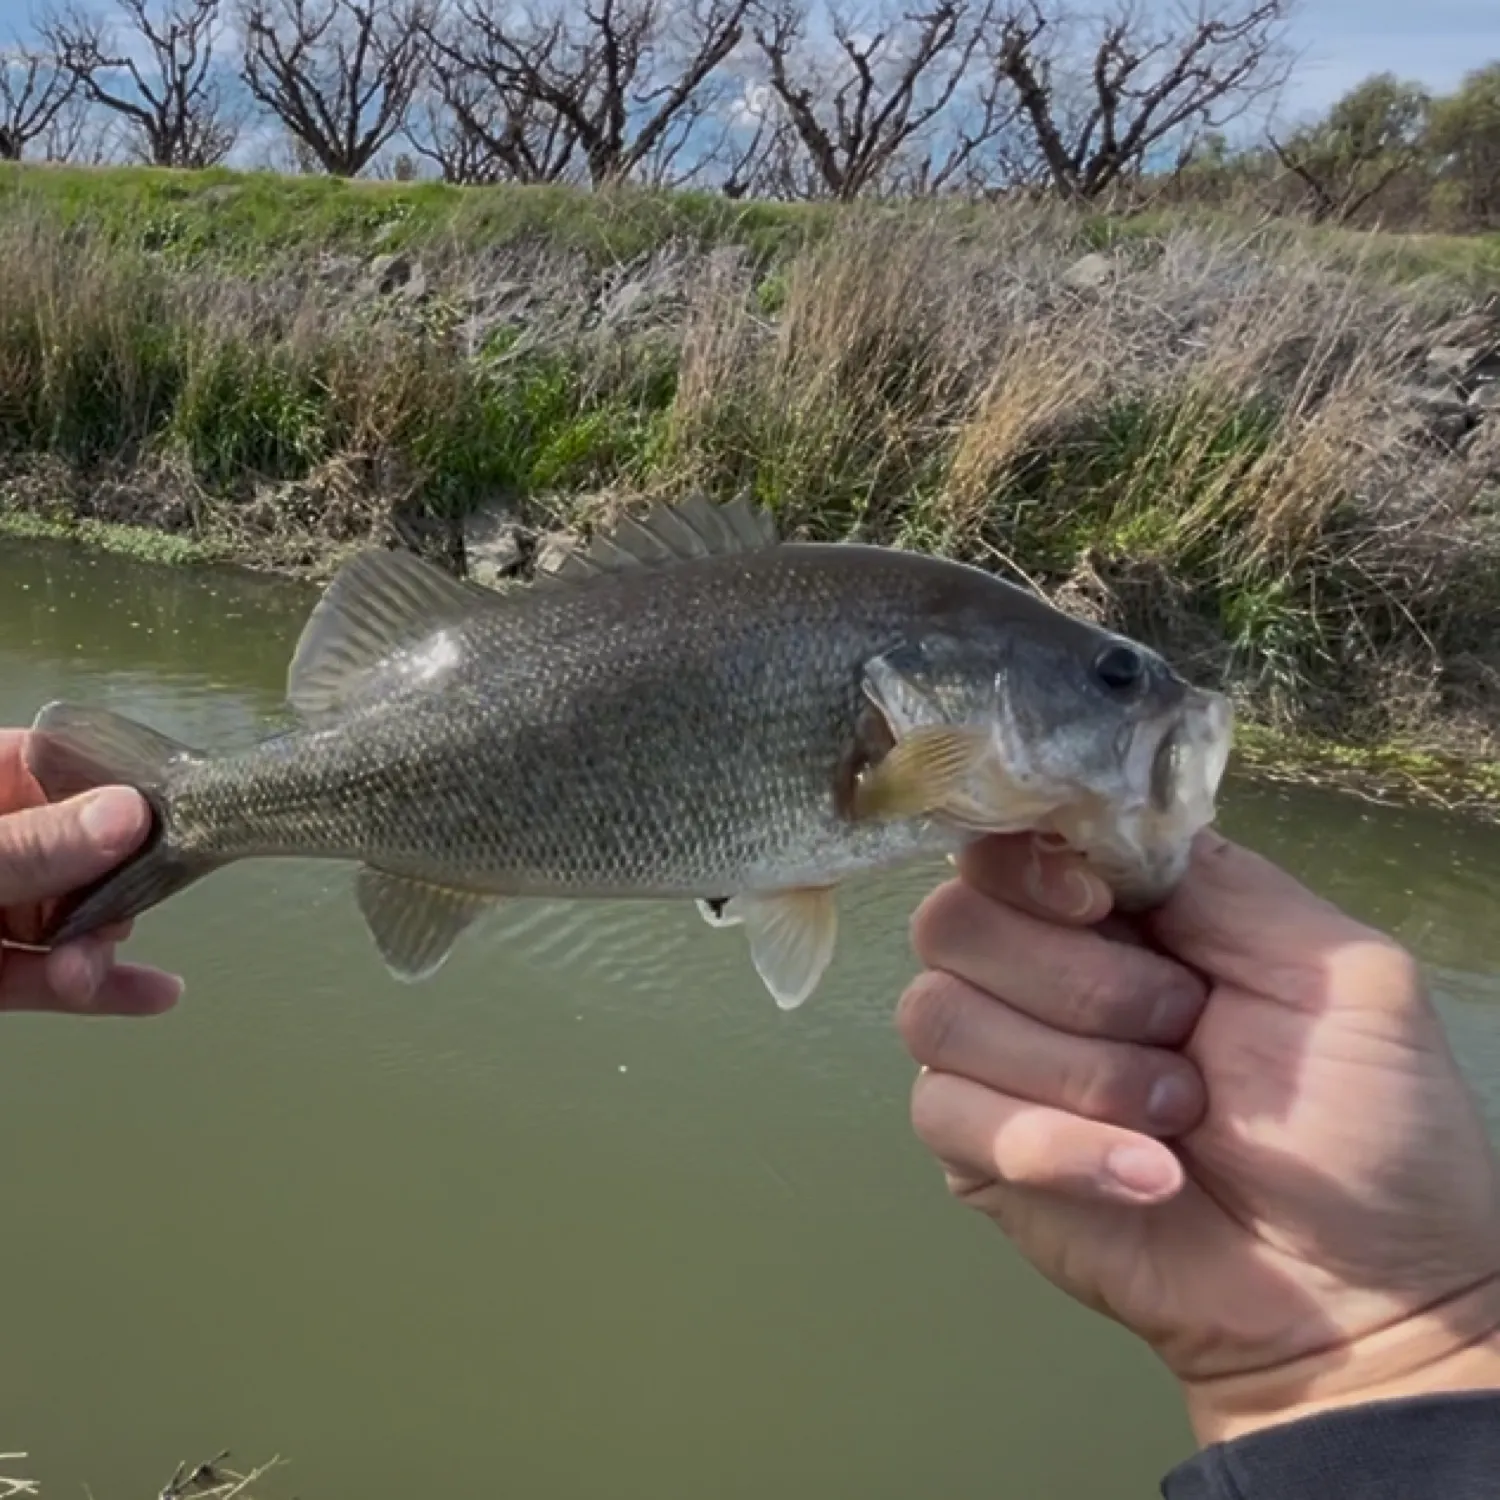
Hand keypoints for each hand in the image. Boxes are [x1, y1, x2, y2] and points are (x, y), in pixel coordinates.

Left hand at [0, 728, 182, 1014]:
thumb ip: (31, 845)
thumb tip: (129, 814)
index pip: (52, 764)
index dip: (111, 785)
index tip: (163, 811)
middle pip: (78, 849)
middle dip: (109, 888)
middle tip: (111, 916)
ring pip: (69, 918)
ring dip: (95, 949)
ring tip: (86, 975)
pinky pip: (49, 977)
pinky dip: (100, 988)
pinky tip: (155, 994)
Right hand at [897, 828, 1499, 1444]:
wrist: (1358, 1293)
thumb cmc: (1368, 1124)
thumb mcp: (1334, 970)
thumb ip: (1215, 882)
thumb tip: (1093, 832)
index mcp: (1120, 912)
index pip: (1005, 841)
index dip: (1030, 866)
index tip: (1102, 909)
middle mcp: (1042, 970)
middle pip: (953, 920)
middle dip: (1075, 984)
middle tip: (1181, 1032)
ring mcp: (999, 1062)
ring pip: (937, 1015)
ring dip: (1074, 1071)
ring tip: (1178, 1118)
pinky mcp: (977, 1152)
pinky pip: (946, 1114)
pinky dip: (1054, 1145)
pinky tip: (1147, 1177)